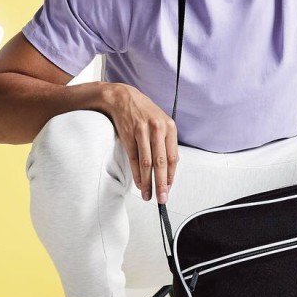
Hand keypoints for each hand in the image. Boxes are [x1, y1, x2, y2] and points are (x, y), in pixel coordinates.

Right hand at [103, 83, 178, 203]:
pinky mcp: (129, 135)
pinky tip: (139, 183)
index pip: (173, 157)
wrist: (123, 98)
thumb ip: (166, 143)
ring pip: (147, 163)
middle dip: (162, 183)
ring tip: (148, 195)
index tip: (170, 188)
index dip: (171, 175)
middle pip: (161, 162)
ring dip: (147, 182)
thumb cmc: (144, 113)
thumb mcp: (161, 123)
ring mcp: (142, 132)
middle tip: (162, 198)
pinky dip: (137, 174)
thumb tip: (169, 168)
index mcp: (169, 127)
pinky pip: (134, 159)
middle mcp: (157, 129)